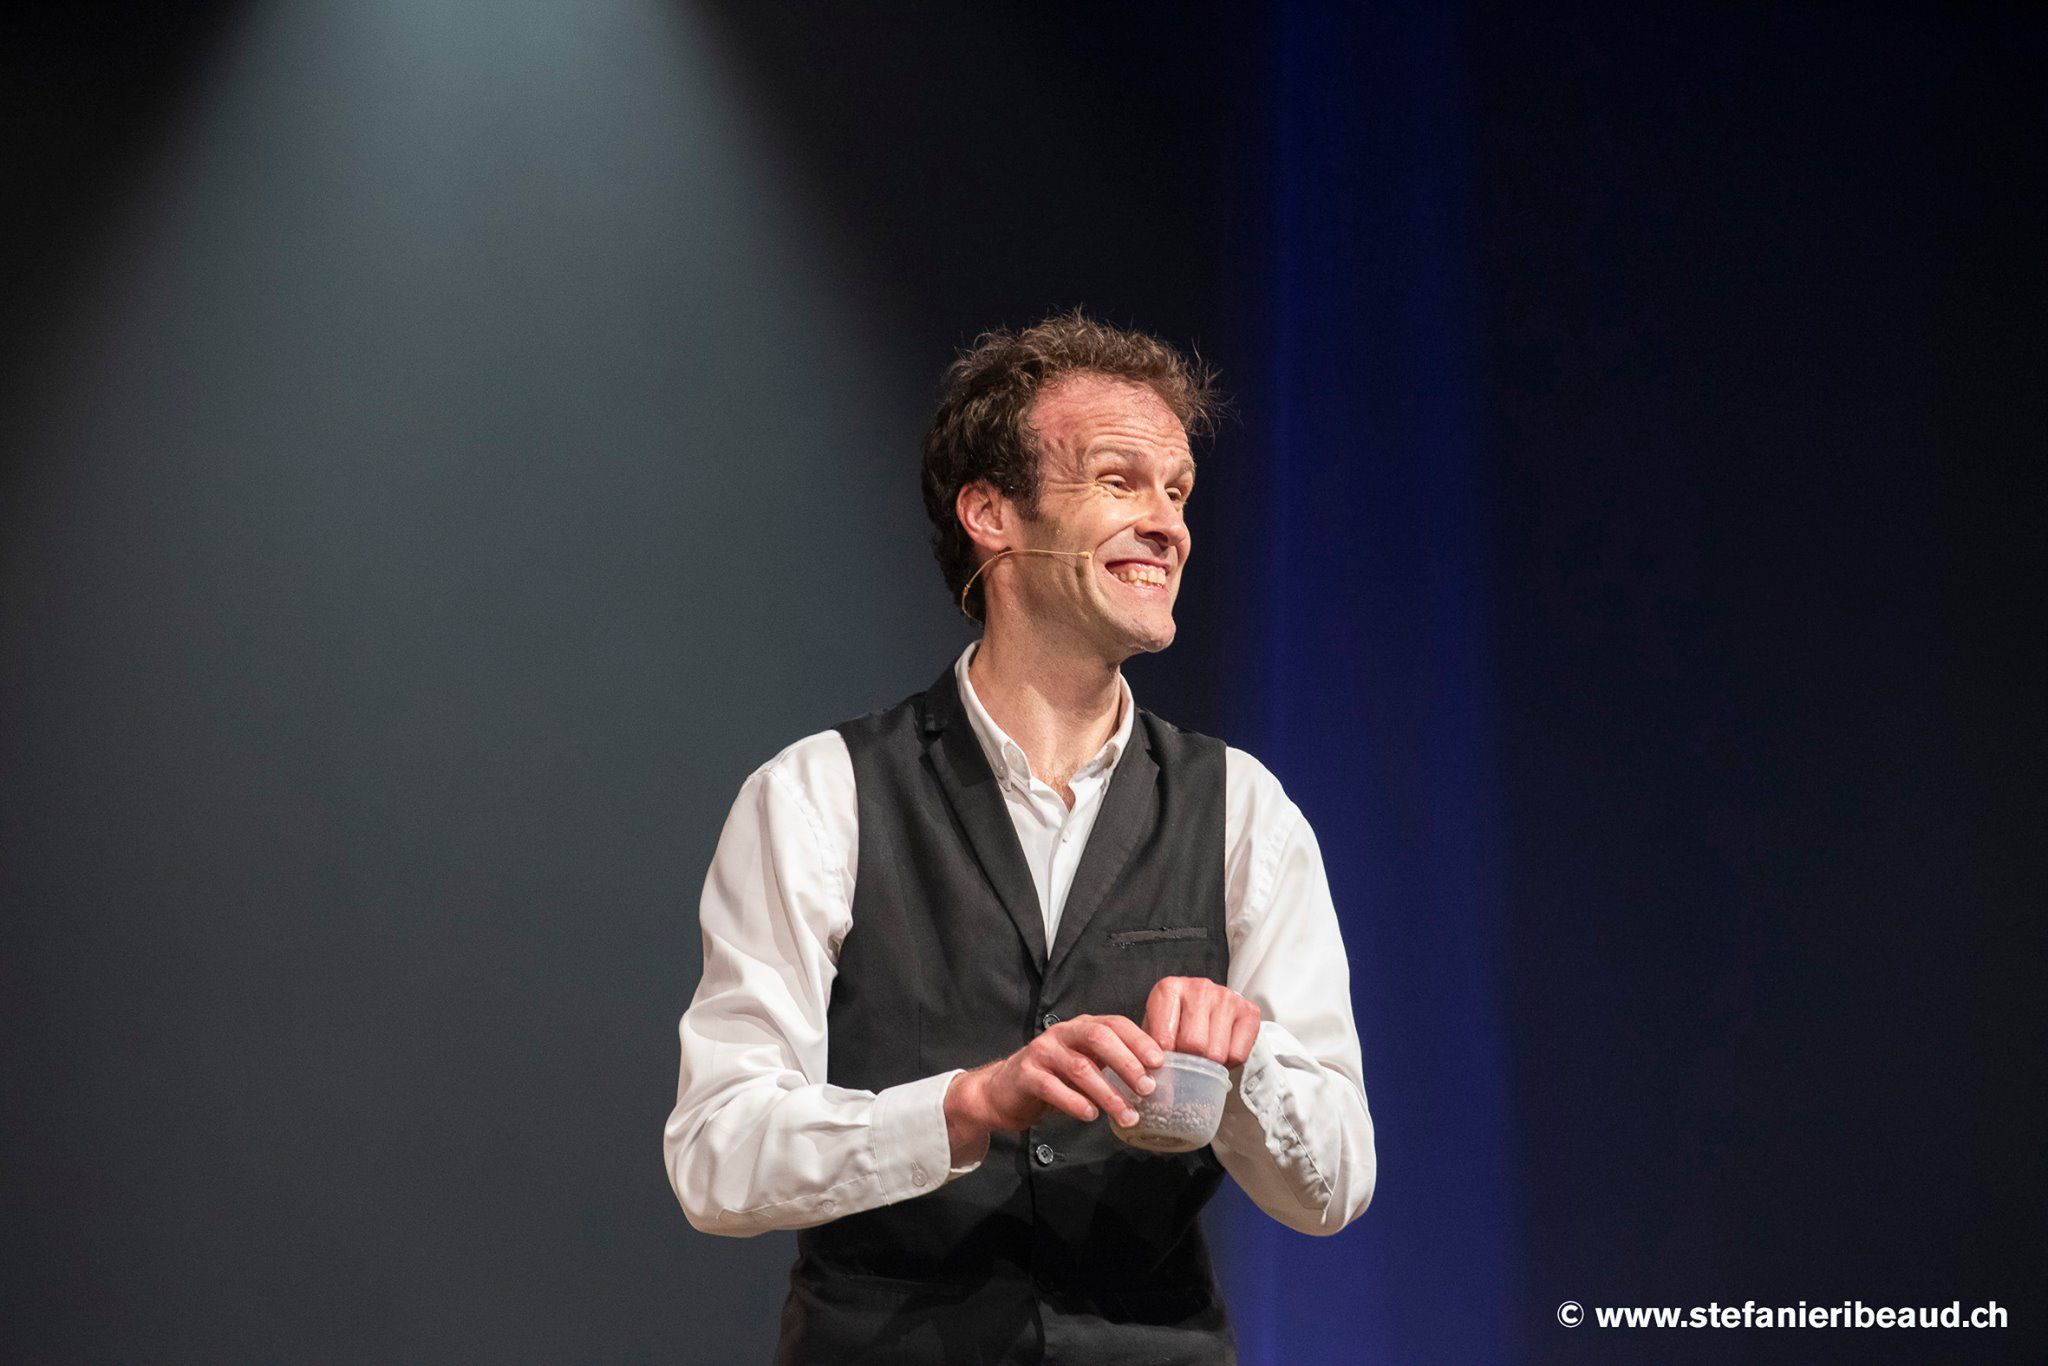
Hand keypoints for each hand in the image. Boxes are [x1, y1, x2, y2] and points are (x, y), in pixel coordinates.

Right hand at [944, 1015, 1164, 1164]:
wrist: (1004, 1092)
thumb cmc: (1054, 1080)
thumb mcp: (1086, 1067)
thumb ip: (1111, 1067)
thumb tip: (1155, 1082)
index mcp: (1081, 1027)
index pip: (1114, 1024)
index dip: (1138, 1040)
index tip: (1160, 1062)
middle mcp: (1062, 1033)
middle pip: (1098, 1037)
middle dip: (1127, 1063)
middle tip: (1147, 1088)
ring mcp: (1042, 1052)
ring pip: (1079, 1067)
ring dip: (1107, 1093)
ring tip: (1126, 1115)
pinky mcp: (1025, 1074)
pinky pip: (1053, 1087)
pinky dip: (1075, 1102)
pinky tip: (1090, 1115)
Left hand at [1142, 976, 1260, 1068]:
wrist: (1204, 1003)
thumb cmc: (1175, 1020)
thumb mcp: (1154, 1028)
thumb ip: (1150, 1048)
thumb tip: (1152, 1075)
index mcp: (1169, 989)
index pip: (1164, 1039)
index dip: (1164, 1059)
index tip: (1165, 1063)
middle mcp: (1199, 988)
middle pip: (1194, 1045)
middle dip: (1189, 1061)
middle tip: (1186, 1060)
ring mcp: (1226, 997)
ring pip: (1216, 1053)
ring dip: (1209, 1065)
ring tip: (1203, 1056)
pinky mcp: (1249, 1011)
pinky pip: (1238, 1054)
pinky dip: (1228, 1063)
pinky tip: (1221, 1051)